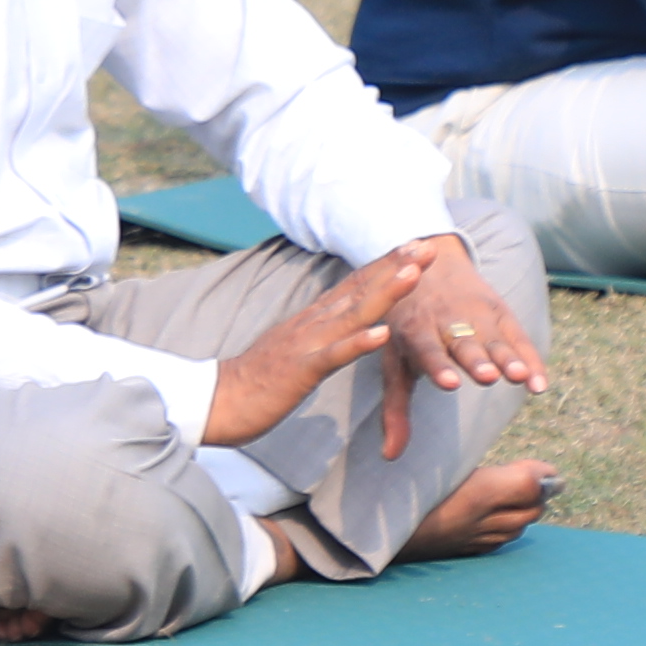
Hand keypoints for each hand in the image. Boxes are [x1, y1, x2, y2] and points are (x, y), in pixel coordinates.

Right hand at [205, 239, 460, 447]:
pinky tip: (382, 334)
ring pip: (352, 315)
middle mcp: (313, 323)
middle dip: (395, 267)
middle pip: (360, 290)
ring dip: (384, 293)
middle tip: (427, 245)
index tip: (415, 246)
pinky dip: (357, 343)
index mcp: (313, 320)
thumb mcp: (297, 349)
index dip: (386, 265)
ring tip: (413, 274)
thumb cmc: (258, 380)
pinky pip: (333, 356)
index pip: (355, 286)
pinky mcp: (300, 370)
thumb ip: (320, 333)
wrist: (218, 401)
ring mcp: (306, 344)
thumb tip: (344, 324)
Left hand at [357, 239, 544, 459]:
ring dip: (507, 358)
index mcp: (415, 331)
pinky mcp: (500, 312)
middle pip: (463, 344)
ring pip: (493, 340)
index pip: (427, 350)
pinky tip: (541, 384)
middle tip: (487, 376)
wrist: (431, 265)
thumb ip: (395, 409)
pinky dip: (531, 360)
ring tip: (521, 377)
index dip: (439, 365)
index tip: (450, 383)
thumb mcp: (396, 361)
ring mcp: (476, 315)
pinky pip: (518, 338)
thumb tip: (390, 456)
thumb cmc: (408, 328)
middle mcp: (447, 321)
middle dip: (475, 359)